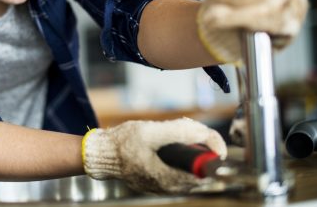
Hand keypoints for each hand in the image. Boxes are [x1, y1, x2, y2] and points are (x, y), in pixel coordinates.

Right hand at [82, 118, 226, 193]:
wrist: (103, 154)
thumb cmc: (123, 143)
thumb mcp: (150, 131)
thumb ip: (178, 132)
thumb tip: (203, 133)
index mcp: (170, 178)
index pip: (206, 169)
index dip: (213, 150)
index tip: (208, 136)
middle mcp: (169, 187)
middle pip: (200, 169)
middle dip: (200, 147)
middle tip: (189, 129)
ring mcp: (164, 187)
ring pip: (191, 171)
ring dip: (190, 151)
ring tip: (177, 134)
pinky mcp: (158, 183)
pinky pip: (179, 172)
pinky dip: (180, 157)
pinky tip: (170, 143)